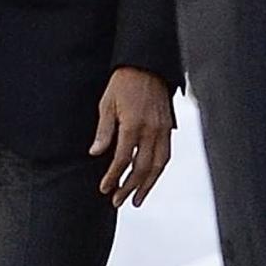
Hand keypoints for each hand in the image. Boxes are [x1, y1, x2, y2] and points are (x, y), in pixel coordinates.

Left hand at [90, 66, 173, 206]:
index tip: (105, 188)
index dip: (113, 176)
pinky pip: (166, 155)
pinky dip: (158, 171)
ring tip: (137, 199)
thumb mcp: (107, 103)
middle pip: (141, 168)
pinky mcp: (169, 127)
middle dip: (129, 187)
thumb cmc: (124, 82)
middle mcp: (151, 130)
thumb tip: (96, 153)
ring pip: (158, 166)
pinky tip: (150, 179)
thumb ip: (104, 130)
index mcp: (133, 124)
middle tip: (117, 201)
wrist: (147, 64)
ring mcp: (163, 130)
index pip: (123, 159)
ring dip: (147, 185)